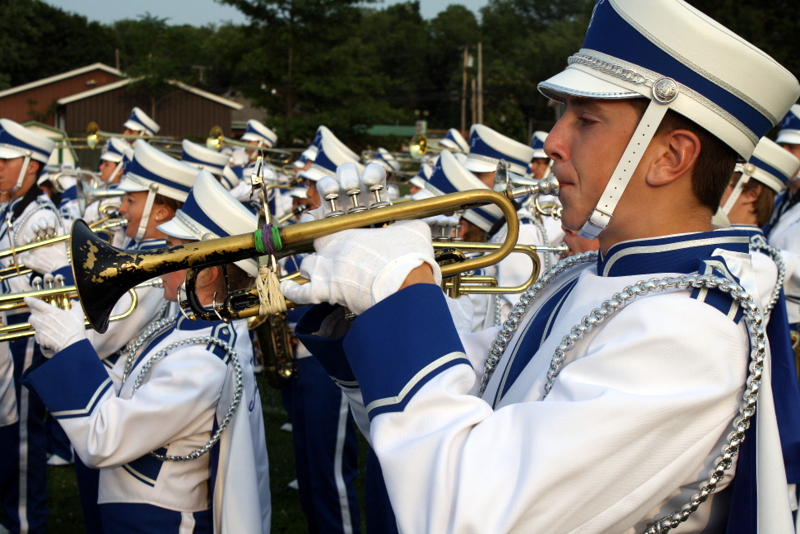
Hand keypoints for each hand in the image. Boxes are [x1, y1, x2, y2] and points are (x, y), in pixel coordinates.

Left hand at [25, 297, 85, 355]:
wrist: (71, 344)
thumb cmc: (75, 328)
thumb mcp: (78, 314)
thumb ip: (76, 305)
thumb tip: (74, 302)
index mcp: (51, 311)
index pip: (36, 303)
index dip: (30, 300)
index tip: (26, 298)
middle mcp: (43, 319)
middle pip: (32, 312)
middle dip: (33, 310)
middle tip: (36, 310)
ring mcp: (40, 329)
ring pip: (31, 321)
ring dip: (35, 320)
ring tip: (40, 321)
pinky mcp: (39, 337)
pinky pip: (36, 333)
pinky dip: (39, 332)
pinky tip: (46, 333)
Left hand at [280, 220, 440, 314]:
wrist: (405, 284)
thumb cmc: (409, 257)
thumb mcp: (412, 231)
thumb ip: (406, 225)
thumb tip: (415, 222)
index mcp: (349, 232)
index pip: (327, 225)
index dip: (328, 229)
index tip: (331, 230)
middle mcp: (333, 249)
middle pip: (317, 247)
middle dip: (322, 251)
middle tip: (333, 255)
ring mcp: (327, 270)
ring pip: (308, 266)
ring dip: (311, 269)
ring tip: (314, 272)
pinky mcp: (326, 293)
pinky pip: (301, 292)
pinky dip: (292, 290)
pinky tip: (286, 288)